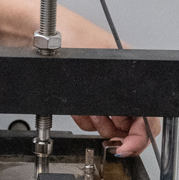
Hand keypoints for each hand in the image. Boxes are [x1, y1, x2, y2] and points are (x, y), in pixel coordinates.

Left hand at [0, 0, 155, 156]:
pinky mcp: (83, 96)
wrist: (31, 31)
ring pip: (110, 123)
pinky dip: (85, 120)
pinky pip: (90, 119)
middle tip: (107, 134)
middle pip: (130, 122)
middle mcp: (119, 82)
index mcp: (131, 70)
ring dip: (101, 126)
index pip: (147, 114)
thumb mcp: (97, 67)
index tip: (127, 148)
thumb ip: (114, 97)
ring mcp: (101, 90)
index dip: (139, 136)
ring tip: (92, 115)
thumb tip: (128, 121)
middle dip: (118, 131)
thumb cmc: (66, 34)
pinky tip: (83, 113)